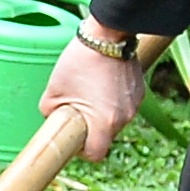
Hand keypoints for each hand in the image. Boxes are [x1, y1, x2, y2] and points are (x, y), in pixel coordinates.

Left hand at [42, 35, 150, 162]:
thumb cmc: (79, 62)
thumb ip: (50, 113)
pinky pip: (123, 105)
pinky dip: (111, 100)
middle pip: (105, 136)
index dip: (82, 151)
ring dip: (101, 113)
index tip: (75, 139)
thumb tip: (53, 121)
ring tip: (88, 90)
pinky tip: (100, 81)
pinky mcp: (140, 92)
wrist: (109, 36)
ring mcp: (135, 105)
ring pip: (114, 120)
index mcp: (104, 122)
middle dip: (90, 128)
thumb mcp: (53, 90)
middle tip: (76, 109)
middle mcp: (124, 118)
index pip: (96, 154)